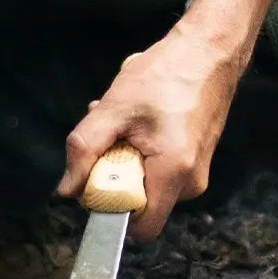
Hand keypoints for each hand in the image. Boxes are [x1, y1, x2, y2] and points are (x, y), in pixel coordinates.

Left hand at [57, 24, 245, 239]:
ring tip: (124, 120)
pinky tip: (138, 120)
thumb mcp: (113, 108)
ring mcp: (197, 173)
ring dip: (126, 157)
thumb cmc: (164, 74)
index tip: (95, 181)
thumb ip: (84, 150)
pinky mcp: (197, 160)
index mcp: (174, 175)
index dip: (110, 211)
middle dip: (115, 174)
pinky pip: (160, 171)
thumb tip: (67, 191)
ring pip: (147, 183)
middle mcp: (191, 183)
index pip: (141, 229)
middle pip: (140, 203)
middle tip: (110, 135)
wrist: (210, 50)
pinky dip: (142, 151)